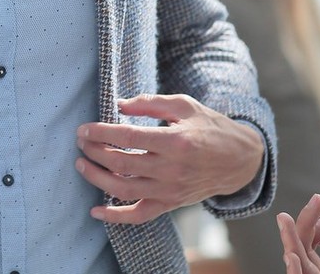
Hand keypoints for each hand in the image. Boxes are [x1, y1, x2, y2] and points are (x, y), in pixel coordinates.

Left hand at [75, 94, 263, 223]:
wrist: (239, 160)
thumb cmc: (210, 127)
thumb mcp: (184, 105)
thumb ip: (150, 103)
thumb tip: (119, 104)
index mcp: (176, 141)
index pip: (128, 138)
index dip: (101, 133)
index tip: (84, 129)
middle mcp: (172, 169)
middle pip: (122, 164)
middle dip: (95, 152)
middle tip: (80, 142)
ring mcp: (170, 190)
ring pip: (124, 190)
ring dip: (97, 179)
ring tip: (81, 164)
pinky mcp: (170, 203)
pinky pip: (139, 215)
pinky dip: (115, 217)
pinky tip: (95, 211)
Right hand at [277, 194, 319, 273]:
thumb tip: (319, 221)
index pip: (310, 245)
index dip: (310, 223)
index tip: (319, 202)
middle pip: (299, 253)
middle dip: (293, 231)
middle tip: (285, 213)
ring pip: (298, 266)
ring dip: (290, 244)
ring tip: (285, 222)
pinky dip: (295, 270)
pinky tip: (292, 254)